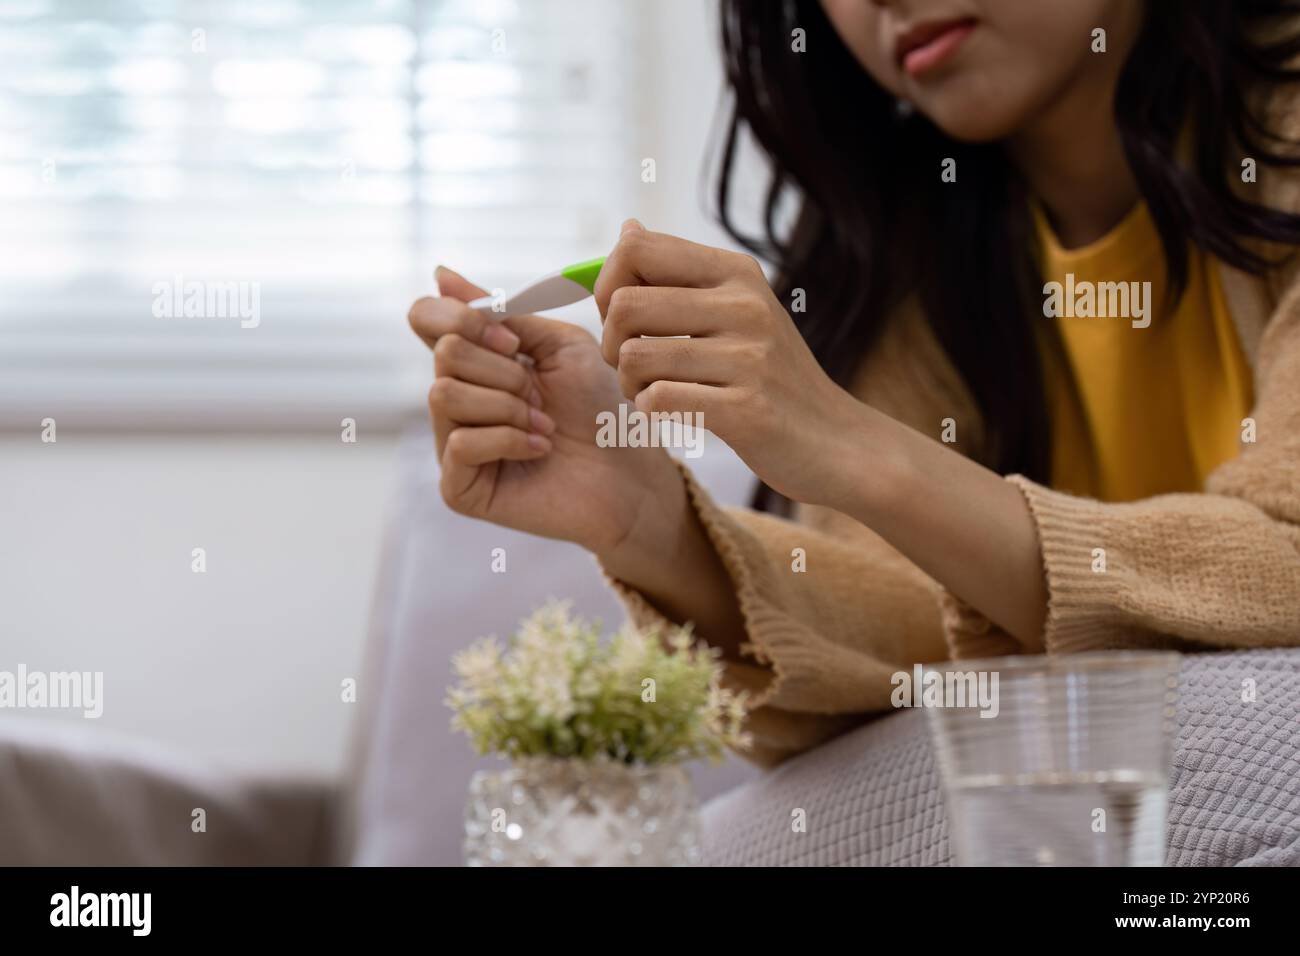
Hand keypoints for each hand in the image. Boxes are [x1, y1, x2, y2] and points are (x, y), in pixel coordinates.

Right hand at [409, 267, 683, 555]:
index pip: (426, 317)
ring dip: (508, 404)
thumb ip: (502, 312)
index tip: (514, 339)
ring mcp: (452, 445)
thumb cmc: (598, 408)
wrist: (628, 471)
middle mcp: (455, 400)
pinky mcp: (459, 487)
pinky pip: (461, 444)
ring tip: (543, 422)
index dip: (464, 317)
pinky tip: (540, 448)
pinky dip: (509, 439)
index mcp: (474, 361)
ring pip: (445, 395)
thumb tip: (440, 275)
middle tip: (540, 393)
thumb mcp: (558, 345)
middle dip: (503, 368)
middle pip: (443, 353)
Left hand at [596, 221, 873, 509]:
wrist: (835, 439)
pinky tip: (671, 412)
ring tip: (652, 391)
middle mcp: (744, 305)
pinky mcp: (745, 409)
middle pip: (625, 305)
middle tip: (632, 365)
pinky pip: (657, 399)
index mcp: (736, 273)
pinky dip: (649, 410)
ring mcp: (748, 357)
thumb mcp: (738, 310)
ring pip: (633, 356)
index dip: (609, 285)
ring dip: (628, 383)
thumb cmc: (773, 376)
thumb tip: (628, 228)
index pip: (636, 249)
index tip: (622, 318)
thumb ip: (681, 273)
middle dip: (610, 342)